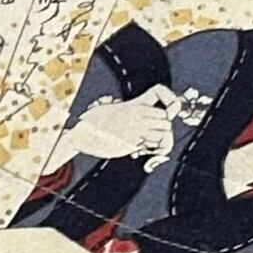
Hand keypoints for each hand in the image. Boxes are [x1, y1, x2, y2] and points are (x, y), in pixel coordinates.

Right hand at [58, 88, 182, 171]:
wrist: (82, 134)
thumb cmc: (94, 124)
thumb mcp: (111, 108)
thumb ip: (129, 113)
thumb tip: (143, 125)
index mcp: (134, 104)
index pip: (160, 92)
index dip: (169, 101)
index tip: (169, 111)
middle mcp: (138, 114)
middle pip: (166, 119)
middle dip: (164, 130)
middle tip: (152, 140)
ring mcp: (137, 128)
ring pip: (167, 132)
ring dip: (162, 144)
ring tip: (150, 151)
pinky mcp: (134, 143)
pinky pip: (159, 148)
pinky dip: (159, 155)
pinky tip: (149, 161)